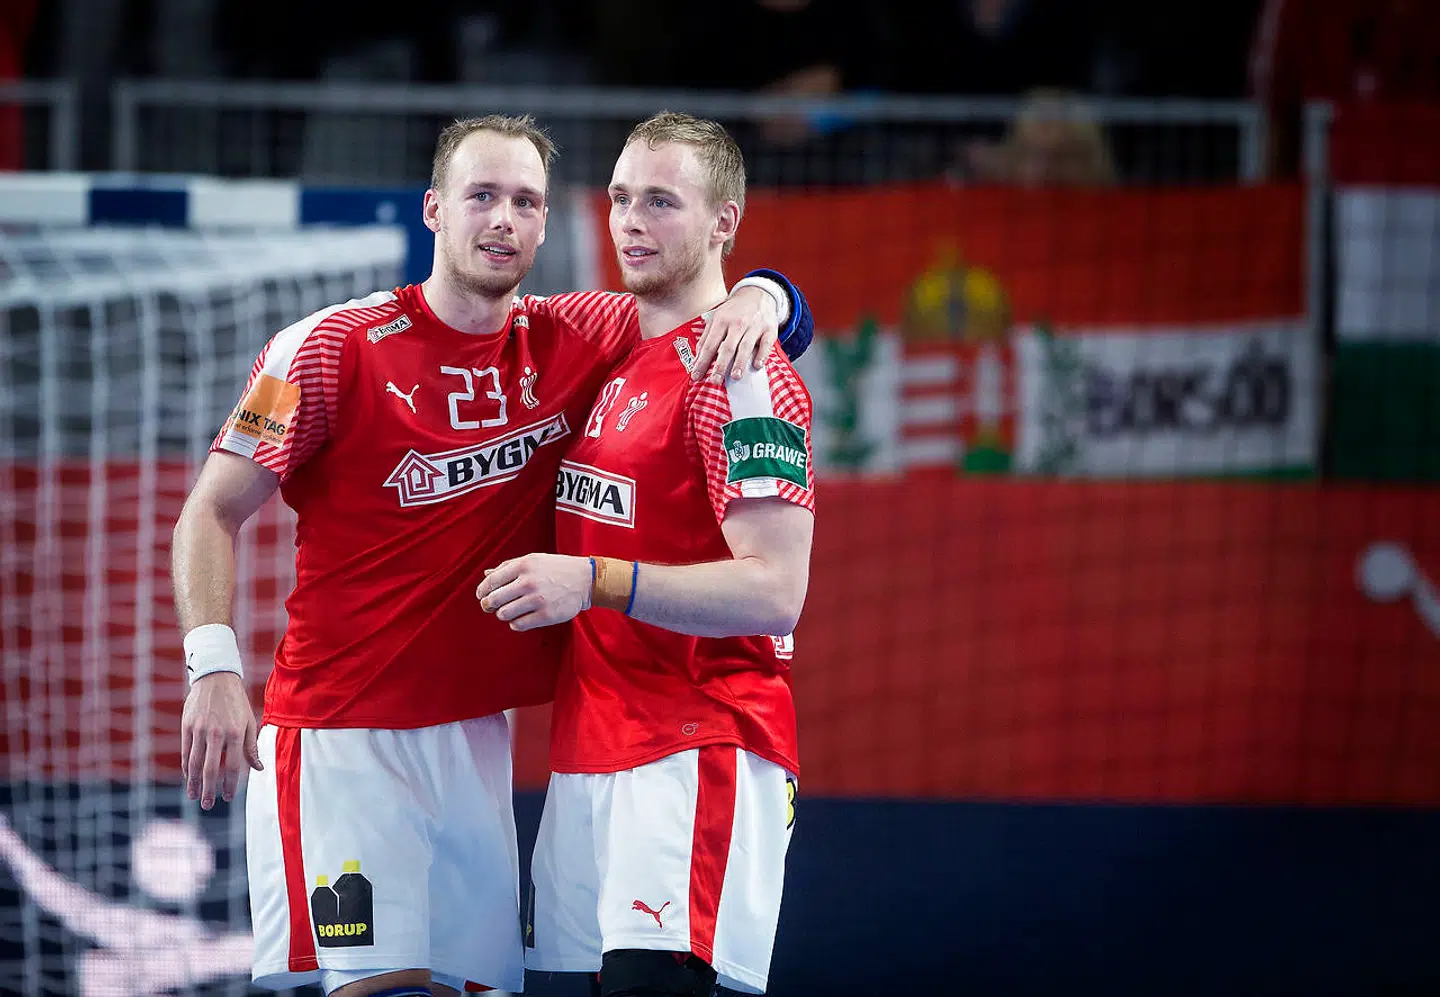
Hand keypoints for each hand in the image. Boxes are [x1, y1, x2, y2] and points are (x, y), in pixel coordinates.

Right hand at [180, 672, 261, 809]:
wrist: (216, 678)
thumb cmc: (236, 702)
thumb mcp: (249, 722)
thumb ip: (251, 747)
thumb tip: (259, 769)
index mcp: (235, 733)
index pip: (232, 766)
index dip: (230, 784)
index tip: (228, 797)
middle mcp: (216, 733)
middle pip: (210, 768)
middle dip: (209, 790)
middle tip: (208, 805)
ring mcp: (199, 730)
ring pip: (193, 763)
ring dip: (193, 783)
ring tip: (194, 796)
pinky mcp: (186, 726)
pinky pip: (184, 752)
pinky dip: (185, 767)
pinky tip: (187, 778)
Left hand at [477, 553, 593, 630]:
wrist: (585, 580)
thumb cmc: (556, 569)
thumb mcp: (533, 560)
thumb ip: (509, 567)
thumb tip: (486, 575)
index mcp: (524, 566)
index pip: (492, 581)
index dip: (482, 590)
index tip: (481, 596)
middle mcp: (529, 582)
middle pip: (494, 599)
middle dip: (488, 604)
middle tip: (491, 606)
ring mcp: (538, 600)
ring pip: (504, 614)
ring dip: (503, 614)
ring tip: (510, 611)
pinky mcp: (546, 615)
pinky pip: (518, 625)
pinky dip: (515, 623)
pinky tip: (521, 618)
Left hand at [692, 285, 779, 382]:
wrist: (758, 293)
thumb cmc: (735, 310)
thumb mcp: (717, 317)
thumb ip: (707, 338)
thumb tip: (697, 359)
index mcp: (721, 320)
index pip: (709, 345)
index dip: (702, 362)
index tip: (697, 376)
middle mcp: (737, 323)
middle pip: (727, 347)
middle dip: (720, 365)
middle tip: (715, 381)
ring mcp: (754, 326)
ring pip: (746, 346)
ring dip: (740, 362)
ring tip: (734, 376)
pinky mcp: (769, 329)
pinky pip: (766, 344)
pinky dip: (762, 355)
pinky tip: (757, 365)